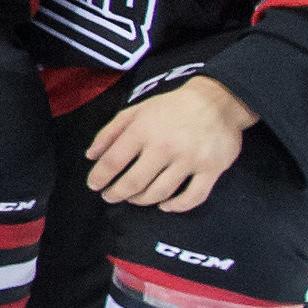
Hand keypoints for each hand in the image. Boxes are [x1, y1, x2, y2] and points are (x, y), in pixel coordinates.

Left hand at [83, 75, 254, 213]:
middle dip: (116, 194)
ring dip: (142, 200)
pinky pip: (193, 197)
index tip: (94, 186)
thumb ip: (110, 132)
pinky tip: (165, 206)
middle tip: (110, 197)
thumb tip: (90, 156)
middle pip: (134, 182)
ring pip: (160, 192)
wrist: (217, 100)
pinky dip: (177, 206)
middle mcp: (165, 147)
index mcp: (143, 130)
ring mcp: (190, 160)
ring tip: (134, 198)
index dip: (99, 177)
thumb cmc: (171, 107)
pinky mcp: (212, 169)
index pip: (113, 162)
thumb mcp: (135, 111)